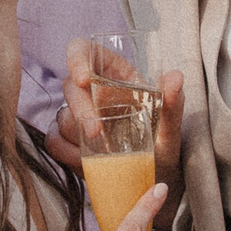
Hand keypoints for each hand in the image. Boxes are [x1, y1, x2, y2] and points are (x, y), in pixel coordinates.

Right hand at [50, 40, 186, 230]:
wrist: (154, 180)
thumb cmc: (163, 146)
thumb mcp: (170, 127)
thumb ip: (173, 103)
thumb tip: (175, 78)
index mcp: (115, 75)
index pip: (85, 50)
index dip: (77, 58)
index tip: (84, 79)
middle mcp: (93, 92)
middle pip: (70, 86)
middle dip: (80, 109)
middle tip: (96, 132)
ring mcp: (78, 116)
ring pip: (62, 116)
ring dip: (78, 136)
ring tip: (104, 153)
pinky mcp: (68, 140)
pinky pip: (54, 141)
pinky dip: (67, 152)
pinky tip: (87, 162)